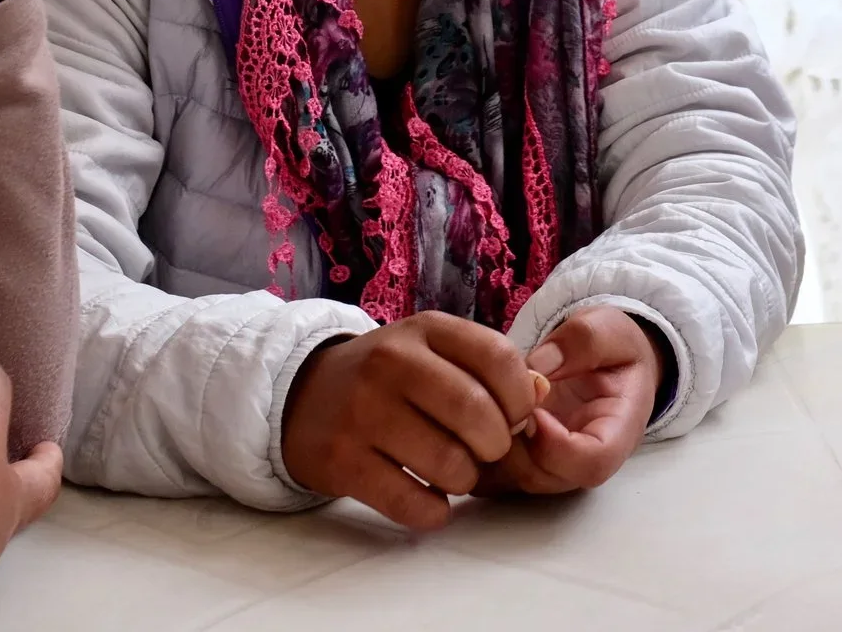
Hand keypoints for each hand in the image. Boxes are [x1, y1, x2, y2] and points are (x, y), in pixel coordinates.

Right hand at [282, 312, 540, 530]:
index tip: (514, 416)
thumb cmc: (387, 378)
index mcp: (424, 330)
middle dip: (496, 445)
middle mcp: (391, 363)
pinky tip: (429, 499)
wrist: (301, 397)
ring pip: (449, 464)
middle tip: (485, 451)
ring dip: (465, 480)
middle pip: (477, 414)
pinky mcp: (343, 462)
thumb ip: (487, 369)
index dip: (521, 397)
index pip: (498, 357)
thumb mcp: (433, 352)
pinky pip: (412, 503)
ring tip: (453, 472)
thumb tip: (541, 395)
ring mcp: (363, 412)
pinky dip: (433, 511)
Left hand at [475, 307, 663, 496]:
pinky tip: (472, 411)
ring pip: (507, 481)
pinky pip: (486, 476)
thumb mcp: (608, 329)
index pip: (592, 462)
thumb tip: (537, 366)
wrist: (604, 364)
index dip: (556, 444)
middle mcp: (581, 462)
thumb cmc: (611, 350)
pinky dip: (469, 449)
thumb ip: (582, 341)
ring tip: (485, 400)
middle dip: (512, 441)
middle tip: (498, 399)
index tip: (534, 408)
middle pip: (543, 478)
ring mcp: (548, 469)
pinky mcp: (518, 467)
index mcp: (616, 432)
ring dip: (486, 443)